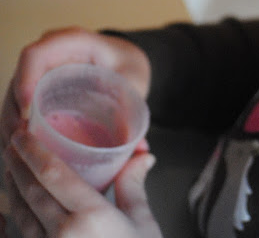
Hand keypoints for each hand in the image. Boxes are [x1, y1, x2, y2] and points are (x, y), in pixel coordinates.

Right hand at [0, 27, 150, 153]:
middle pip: (18, 77)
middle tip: (19, 143)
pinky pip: (19, 101)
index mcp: (73, 41)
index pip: (35, 55)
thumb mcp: (134, 83)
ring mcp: (41, 67)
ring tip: (17, 151)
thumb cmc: (129, 67)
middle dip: (12, 112)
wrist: (128, 61)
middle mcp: (50, 51)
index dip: (24, 82)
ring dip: (10, 121)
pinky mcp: (37, 84)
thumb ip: (133, 110)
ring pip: (13, 92)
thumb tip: (139, 148)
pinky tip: (21, 147)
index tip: (26, 114)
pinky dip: (17, 122)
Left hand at [3, 128, 160, 236]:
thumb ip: (133, 187)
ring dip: (11, 188)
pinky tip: (13, 206)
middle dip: (15, 164)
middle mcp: (62, 235)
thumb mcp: (142, 225)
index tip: (22, 133)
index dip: (33, 150)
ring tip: (10, 169)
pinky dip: (13, 217)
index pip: (53, 174)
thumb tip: (142, 155)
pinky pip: (19, 236)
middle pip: (28, 191)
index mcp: (90, 218)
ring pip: (18, 214)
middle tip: (11, 142)